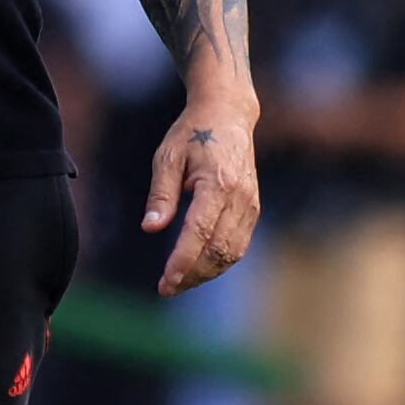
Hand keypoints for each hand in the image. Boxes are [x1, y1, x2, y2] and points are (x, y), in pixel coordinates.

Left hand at [142, 83, 259, 295]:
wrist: (229, 115)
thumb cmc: (193, 134)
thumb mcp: (168, 157)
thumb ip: (161, 194)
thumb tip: (151, 227)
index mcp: (218, 183)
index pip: (200, 233)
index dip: (183, 261)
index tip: (165, 282)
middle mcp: (240, 198)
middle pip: (218, 250)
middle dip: (192, 275)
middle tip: (166, 289)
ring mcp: (250, 205)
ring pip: (231, 253)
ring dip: (206, 273)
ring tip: (178, 283)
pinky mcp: (253, 209)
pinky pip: (238, 245)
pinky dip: (219, 262)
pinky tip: (197, 268)